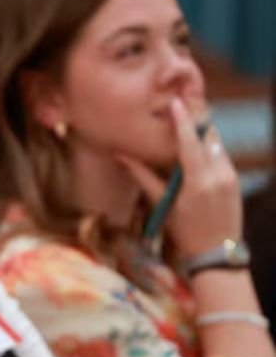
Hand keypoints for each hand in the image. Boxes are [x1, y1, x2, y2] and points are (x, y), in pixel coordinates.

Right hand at [117, 98, 241, 257]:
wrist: (217, 254)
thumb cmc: (184, 232)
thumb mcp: (163, 205)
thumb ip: (143, 177)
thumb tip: (120, 156)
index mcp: (199, 181)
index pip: (190, 141)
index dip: (182, 120)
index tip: (175, 102)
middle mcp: (219, 174)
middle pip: (208, 136)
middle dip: (195, 121)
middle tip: (181, 108)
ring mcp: (231, 176)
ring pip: (216, 144)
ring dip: (201, 134)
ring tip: (186, 125)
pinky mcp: (236, 180)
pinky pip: (221, 156)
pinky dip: (208, 148)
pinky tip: (196, 149)